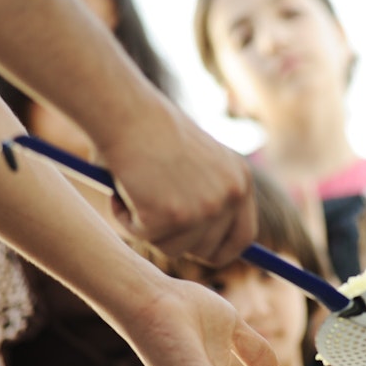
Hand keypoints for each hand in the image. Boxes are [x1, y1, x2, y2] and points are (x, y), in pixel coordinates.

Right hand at [98, 96, 256, 264]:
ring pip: (171, 247)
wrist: (128, 111)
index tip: (200, 254)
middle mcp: (229, 196)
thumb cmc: (152, 130)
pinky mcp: (171, 216)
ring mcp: (203, 209)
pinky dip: (125, 218)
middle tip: (151, 212)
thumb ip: (207, 196)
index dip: (220, 250)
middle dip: (176, 239)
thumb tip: (203, 239)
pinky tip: (122, 187)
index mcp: (241, 181)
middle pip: (206, 250)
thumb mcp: (198, 163)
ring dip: (147, 227)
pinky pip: (142, 235)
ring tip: (134, 190)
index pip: (243, 236)